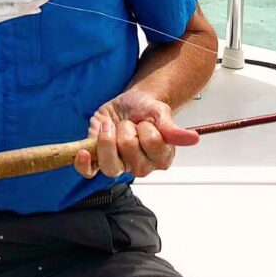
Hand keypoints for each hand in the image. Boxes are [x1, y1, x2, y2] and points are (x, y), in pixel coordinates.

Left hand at [74, 90, 199, 178]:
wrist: (129, 104)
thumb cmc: (146, 109)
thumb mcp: (160, 111)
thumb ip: (172, 128)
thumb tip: (192, 139)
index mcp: (161, 158)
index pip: (152, 146)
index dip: (146, 129)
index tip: (146, 122)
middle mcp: (141, 166)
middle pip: (130, 157)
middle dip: (127, 131)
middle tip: (129, 122)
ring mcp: (119, 164)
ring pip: (110, 167)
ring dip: (107, 142)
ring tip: (109, 127)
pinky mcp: (99, 159)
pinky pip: (90, 171)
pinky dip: (84, 164)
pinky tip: (83, 152)